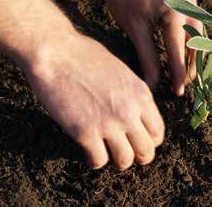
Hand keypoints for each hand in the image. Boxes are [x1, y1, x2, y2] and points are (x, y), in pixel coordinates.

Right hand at [25, 33, 164, 169]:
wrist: (56, 52)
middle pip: (147, 152)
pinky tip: (88, 151)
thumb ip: (131, 94)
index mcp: (141, 95)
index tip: (137, 141)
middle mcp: (129, 112)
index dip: (149, 141)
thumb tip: (133, 112)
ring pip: (125, 161)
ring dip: (117, 161)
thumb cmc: (85, 56)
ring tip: (106, 152)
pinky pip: (98, 161)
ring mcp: (108, 124)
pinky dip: (94, 160)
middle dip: (138, 156)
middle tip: (125, 153)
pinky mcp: (85, 132)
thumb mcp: (120, 71)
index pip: (157, 132)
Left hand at [105, 0, 201, 95]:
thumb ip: (146, 55)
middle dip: (190, 66)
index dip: (178, 73)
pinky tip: (183, 54)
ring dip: (192, 57)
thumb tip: (153, 81)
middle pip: (195, 44)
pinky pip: (193, 27)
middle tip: (182, 84)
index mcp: (175, 11)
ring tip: (184, 74)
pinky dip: (189, 44)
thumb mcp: (135, 28)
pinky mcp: (185, 2)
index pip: (179, 50)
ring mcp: (189, 2)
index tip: (178, 91)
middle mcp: (188, 6)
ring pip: (197, 36)